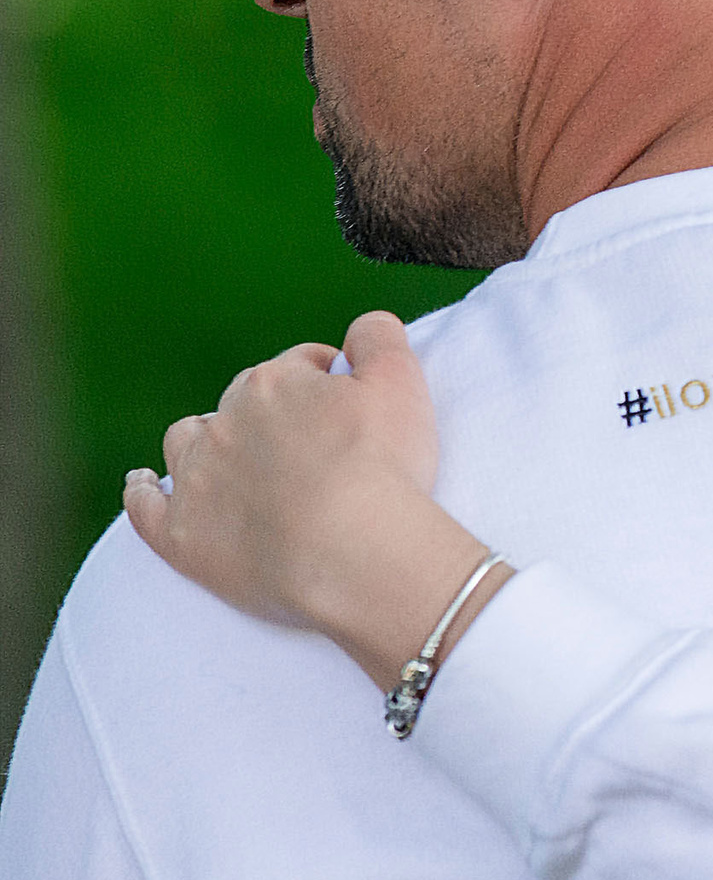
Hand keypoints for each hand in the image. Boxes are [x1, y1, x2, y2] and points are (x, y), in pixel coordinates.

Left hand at [125, 311, 501, 689]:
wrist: (351, 552)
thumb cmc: (382, 466)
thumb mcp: (402, 381)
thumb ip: (379, 336)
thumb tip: (362, 327)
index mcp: (274, 382)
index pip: (300, 366)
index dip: (327, 382)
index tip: (350, 408)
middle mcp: (225, 420)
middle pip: (243, 400)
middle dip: (269, 412)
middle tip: (310, 445)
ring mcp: (196, 477)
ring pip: (186, 440)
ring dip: (204, 440)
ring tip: (230, 457)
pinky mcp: (179, 532)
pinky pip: (144, 503)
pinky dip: (143, 490)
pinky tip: (145, 484)